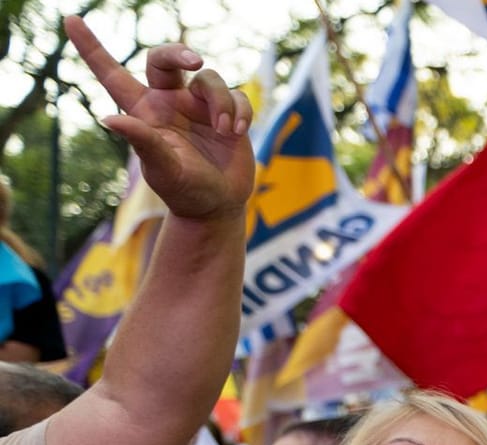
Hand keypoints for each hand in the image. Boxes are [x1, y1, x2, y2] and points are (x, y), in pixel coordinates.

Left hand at [68, 17, 253, 221]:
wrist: (218, 206)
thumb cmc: (184, 190)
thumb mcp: (161, 169)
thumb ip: (141, 141)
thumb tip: (108, 119)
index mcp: (144, 111)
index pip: (112, 74)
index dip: (91, 47)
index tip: (70, 20)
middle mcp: (169, 102)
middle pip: (164, 59)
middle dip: (178, 53)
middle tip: (194, 62)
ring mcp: (199, 106)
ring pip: (209, 79)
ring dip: (220, 102)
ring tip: (224, 131)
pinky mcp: (228, 113)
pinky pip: (237, 97)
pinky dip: (240, 112)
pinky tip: (236, 133)